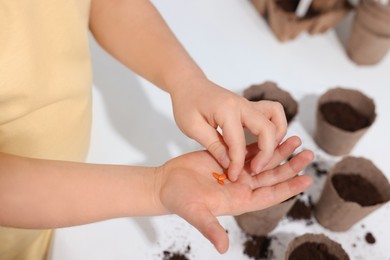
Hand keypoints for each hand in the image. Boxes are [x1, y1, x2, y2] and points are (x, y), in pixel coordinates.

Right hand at [155, 136, 312, 252]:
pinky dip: (261, 143)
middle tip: (309, 154)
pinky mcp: (227, 157)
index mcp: (239, 200)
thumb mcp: (195, 213)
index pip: (271, 195)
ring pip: (263, 161)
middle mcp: (241, 186)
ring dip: (280, 152)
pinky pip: (249, 150)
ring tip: (296, 141)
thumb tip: (223, 248)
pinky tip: (272, 134)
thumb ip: (210, 229)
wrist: (166, 183)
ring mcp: (235, 172)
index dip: (289, 188)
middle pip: (272, 176)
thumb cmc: (179, 199)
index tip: (307, 179)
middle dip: (291, 166)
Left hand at [170, 78, 286, 180]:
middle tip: (255, 170)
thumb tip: (229, 164)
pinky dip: (274, 128)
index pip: (238, 142)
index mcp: (226, 110)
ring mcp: (249, 104)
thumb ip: (212, 145)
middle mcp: (242, 104)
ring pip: (276, 117)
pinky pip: (272, 114)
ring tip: (265, 155)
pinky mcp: (250, 107)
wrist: (189, 84)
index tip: (233, 177)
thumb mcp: (192, 127)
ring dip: (277, 137)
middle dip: (266, 153)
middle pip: (268, 129)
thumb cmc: (186, 104)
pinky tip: (264, 143)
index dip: (238, 163)